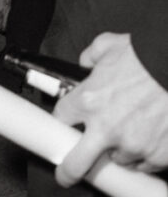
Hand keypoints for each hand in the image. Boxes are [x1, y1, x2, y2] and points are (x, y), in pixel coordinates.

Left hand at [53, 32, 167, 184]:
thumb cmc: (146, 58)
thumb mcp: (109, 45)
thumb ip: (91, 56)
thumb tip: (86, 62)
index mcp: (90, 100)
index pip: (61, 117)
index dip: (63, 119)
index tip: (66, 124)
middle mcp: (107, 128)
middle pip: (76, 164)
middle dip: (68, 171)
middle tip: (67, 173)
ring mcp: (132, 146)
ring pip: (116, 159)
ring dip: (118, 148)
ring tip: (130, 127)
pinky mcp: (156, 156)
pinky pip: (143, 164)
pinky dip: (143, 153)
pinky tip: (147, 135)